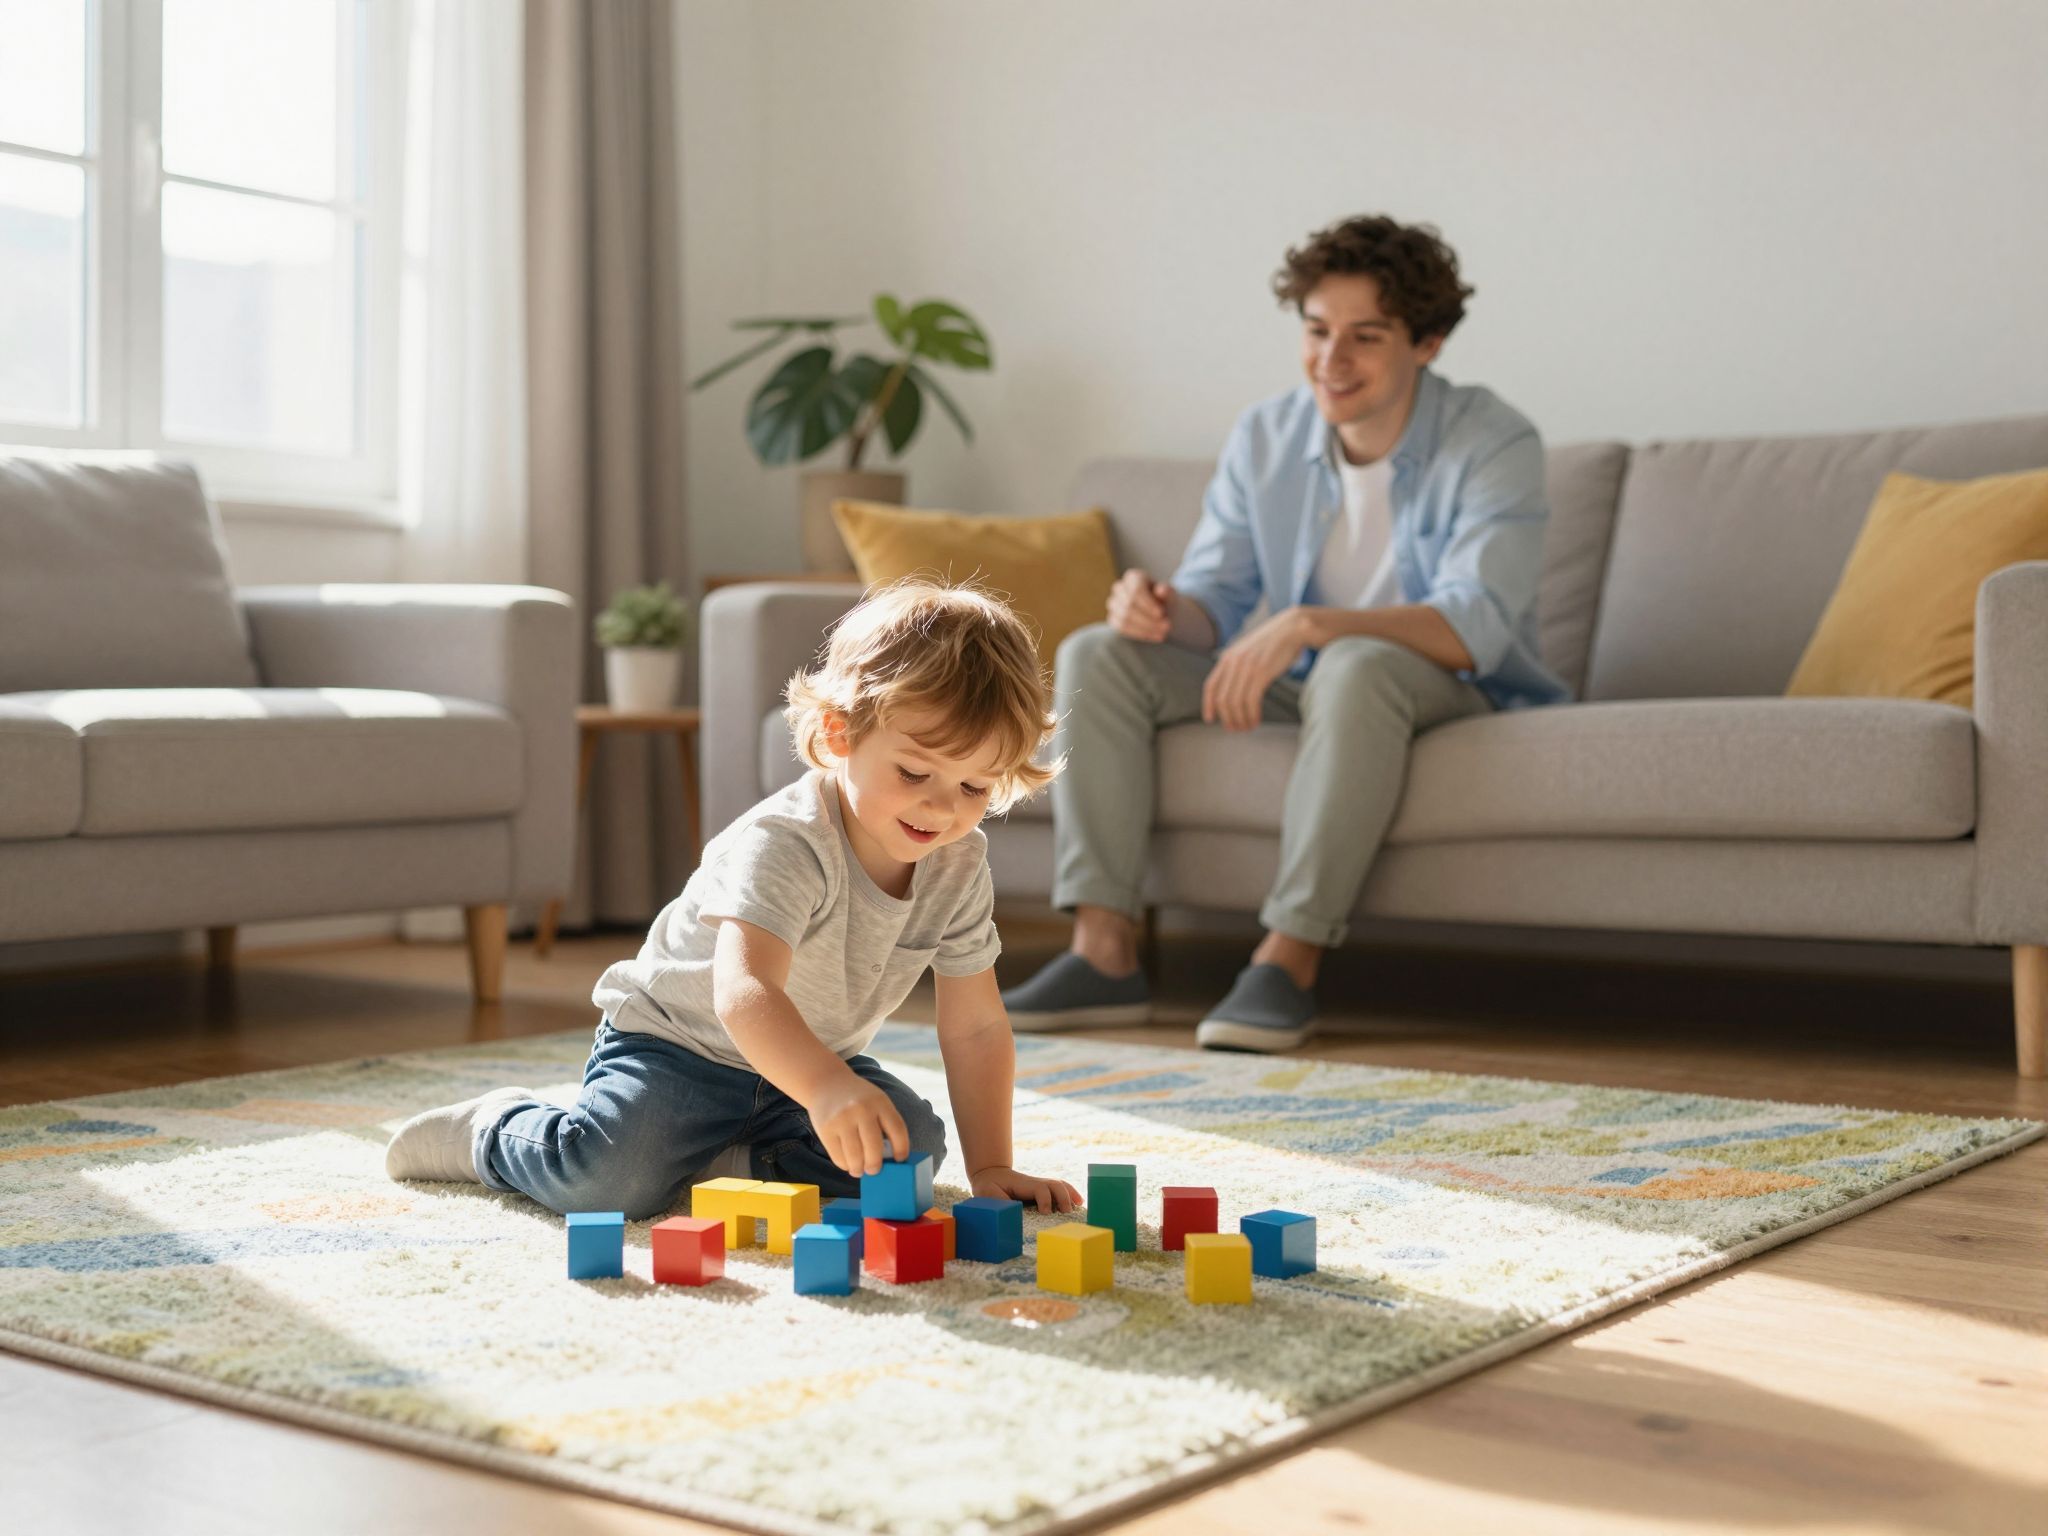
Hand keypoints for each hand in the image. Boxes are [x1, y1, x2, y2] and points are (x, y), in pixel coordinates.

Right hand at [805, 1073, 912, 1177]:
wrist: (826, 1083)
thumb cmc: (857, 1098)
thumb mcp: (876, 1100)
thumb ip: (884, 1122)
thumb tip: (890, 1157)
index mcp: (880, 1102)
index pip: (898, 1130)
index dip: (901, 1149)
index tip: (899, 1160)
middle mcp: (862, 1109)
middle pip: (874, 1148)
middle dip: (875, 1165)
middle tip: (874, 1170)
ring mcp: (842, 1119)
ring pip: (855, 1156)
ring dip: (859, 1169)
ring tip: (859, 1170)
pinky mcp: (826, 1129)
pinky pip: (838, 1156)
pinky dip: (844, 1165)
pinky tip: (847, 1163)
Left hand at [970, 1164, 1080, 1213]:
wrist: (989, 1175)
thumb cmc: (988, 1188)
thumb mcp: (988, 1195)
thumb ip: (1000, 1204)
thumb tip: (1013, 1214)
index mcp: (1022, 1185)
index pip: (1039, 1189)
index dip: (1044, 1200)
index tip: (1045, 1213)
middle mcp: (1034, 1183)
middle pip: (1054, 1184)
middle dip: (1063, 1197)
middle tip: (1066, 1214)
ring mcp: (1038, 1185)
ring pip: (1059, 1185)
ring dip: (1070, 1194)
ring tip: (1079, 1207)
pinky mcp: (1040, 1189)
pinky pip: (1059, 1188)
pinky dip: (1070, 1193)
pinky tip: (1078, 1202)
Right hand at [1106, 567, 1174, 642]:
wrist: (1162, 613)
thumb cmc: (1166, 600)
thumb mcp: (1171, 595)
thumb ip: (1167, 592)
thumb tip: (1162, 589)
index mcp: (1133, 577)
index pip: (1136, 589)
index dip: (1148, 603)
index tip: (1161, 614)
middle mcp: (1120, 588)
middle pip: (1129, 605)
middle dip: (1148, 619)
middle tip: (1167, 627)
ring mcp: (1113, 604)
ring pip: (1124, 618)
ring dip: (1145, 628)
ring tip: (1163, 633)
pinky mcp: (1113, 619)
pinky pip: (1121, 628)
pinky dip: (1139, 634)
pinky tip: (1155, 636)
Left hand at [1201, 607, 1311, 730]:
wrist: (1292, 628)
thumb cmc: (1273, 643)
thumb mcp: (1248, 651)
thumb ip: (1237, 665)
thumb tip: (1233, 687)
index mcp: (1227, 657)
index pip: (1210, 686)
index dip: (1208, 705)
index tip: (1210, 720)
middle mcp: (1233, 662)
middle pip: (1222, 699)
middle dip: (1227, 718)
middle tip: (1235, 729)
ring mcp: (1247, 667)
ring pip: (1235, 702)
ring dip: (1240, 719)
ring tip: (1248, 726)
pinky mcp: (1262, 672)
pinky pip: (1251, 700)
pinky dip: (1252, 714)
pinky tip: (1256, 720)